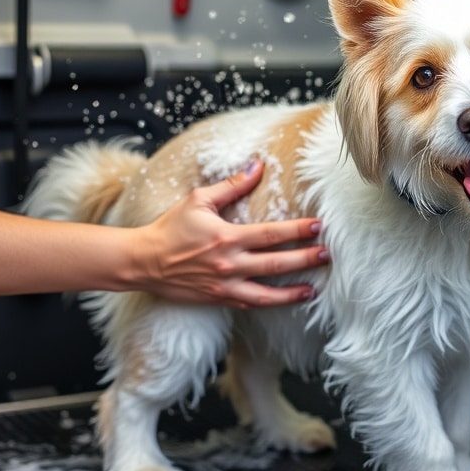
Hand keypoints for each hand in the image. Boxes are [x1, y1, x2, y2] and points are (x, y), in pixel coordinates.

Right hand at [134, 161, 329, 307]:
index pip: (272, 234)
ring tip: (314, 289)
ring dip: (293, 292)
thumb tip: (257, 166)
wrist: (143, 262)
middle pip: (276, 263)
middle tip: (327, 255)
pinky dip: (270, 303)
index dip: (297, 230)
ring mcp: (224, 285)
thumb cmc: (170, 228)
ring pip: (267, 294)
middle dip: (305, 259)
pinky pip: (250, 304)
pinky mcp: (218, 299)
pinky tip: (285, 300)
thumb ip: (231, 185)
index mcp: (227, 237)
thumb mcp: (198, 200)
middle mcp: (229, 264)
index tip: (318, 227)